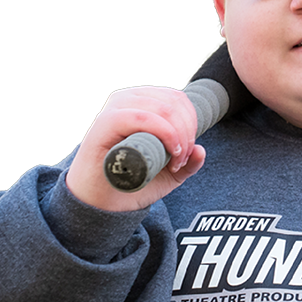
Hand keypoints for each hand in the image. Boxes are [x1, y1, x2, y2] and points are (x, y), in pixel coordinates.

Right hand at [65, 86, 206, 211]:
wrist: (100, 203)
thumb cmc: (130, 184)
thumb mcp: (167, 175)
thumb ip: (187, 163)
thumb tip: (201, 150)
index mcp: (141, 103)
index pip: (177, 98)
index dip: (191, 123)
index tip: (187, 153)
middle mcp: (128, 100)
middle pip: (174, 102)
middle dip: (188, 133)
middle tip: (181, 162)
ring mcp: (116, 108)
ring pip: (164, 108)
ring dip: (179, 137)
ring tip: (175, 163)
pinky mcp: (106, 122)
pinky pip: (143, 118)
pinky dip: (165, 135)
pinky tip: (171, 155)